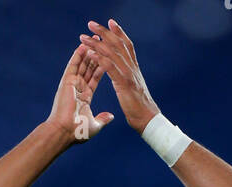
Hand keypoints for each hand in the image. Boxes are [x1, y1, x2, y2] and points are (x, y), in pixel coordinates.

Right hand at [46, 43, 113, 144]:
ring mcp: (72, 84)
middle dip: (96, 54)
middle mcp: (78, 88)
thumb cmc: (78, 132)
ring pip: (82, 64)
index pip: (95, 78)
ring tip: (94, 38)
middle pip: (89, 67)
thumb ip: (102, 119)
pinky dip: (78, 55)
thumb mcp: (94, 126)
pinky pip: (73, 65)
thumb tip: (111, 116)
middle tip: (102, 41)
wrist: (65, 132)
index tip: (108, 57)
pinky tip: (83, 45)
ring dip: (88, 51)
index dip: (101, 67)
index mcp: (84, 97)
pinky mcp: (66, 82)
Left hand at [79, 19, 158, 133]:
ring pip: (111, 53)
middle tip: (91, 24)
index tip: (110, 22)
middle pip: (117, 44)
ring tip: (84, 37)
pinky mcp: (124, 84)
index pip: (126, 45)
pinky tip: (90, 53)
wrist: (147, 119)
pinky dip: (99, 59)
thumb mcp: (134, 89)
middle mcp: (132, 68)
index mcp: (134, 68)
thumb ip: (129, 80)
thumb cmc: (140, 108)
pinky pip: (110, 68)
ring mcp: (128, 75)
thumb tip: (125, 77)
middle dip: (104, 32)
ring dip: (96, 43)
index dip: (119, 32)